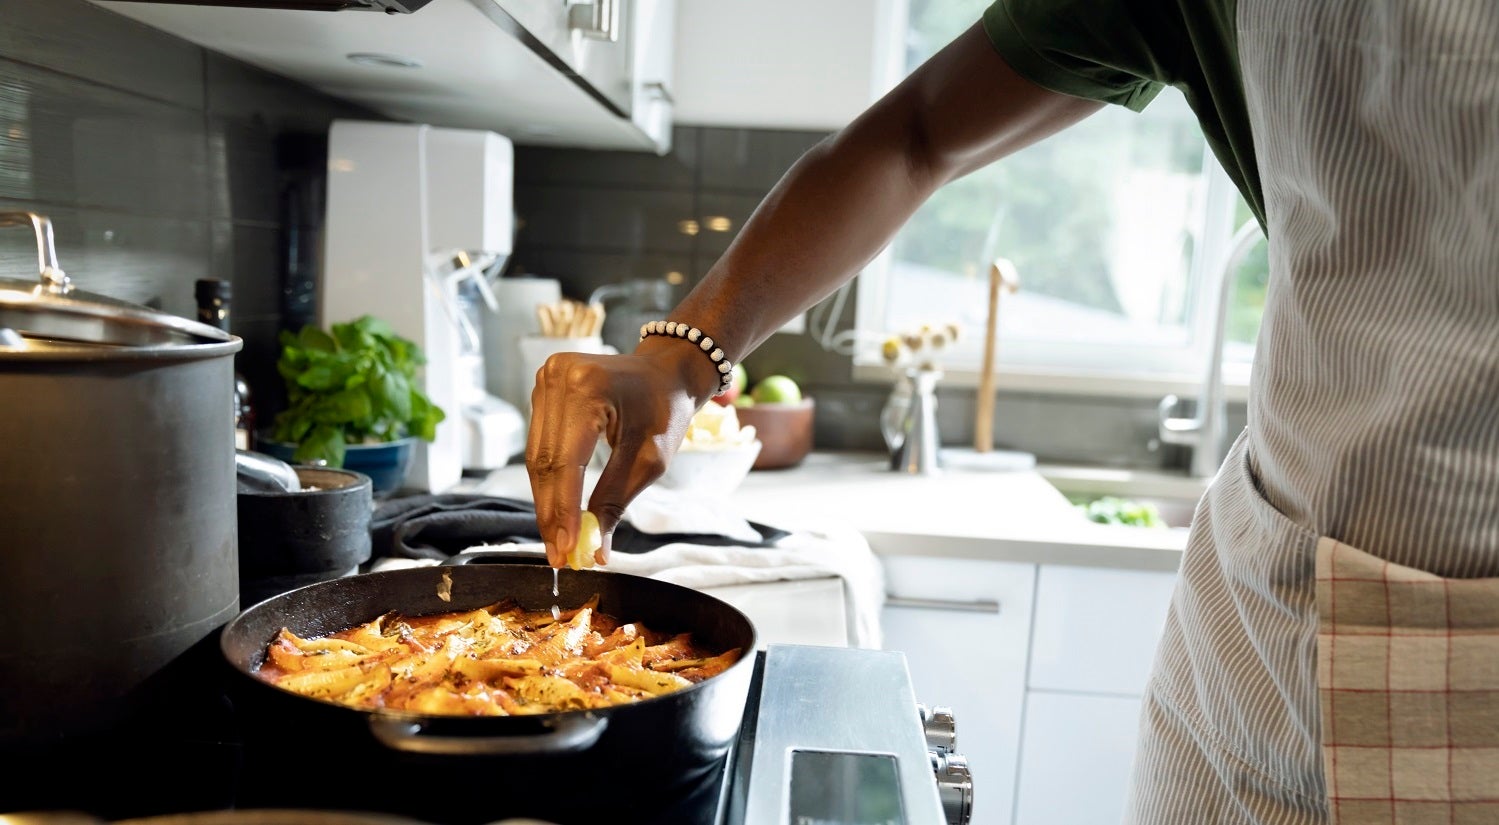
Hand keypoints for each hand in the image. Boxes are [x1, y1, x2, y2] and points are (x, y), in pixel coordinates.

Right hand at [526, 343, 712, 567]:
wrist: (667, 372)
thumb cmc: (665, 410)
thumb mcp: (649, 459)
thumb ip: (615, 501)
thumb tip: (594, 551)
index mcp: (589, 388)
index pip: (565, 462)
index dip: (563, 511)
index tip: (567, 551)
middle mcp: (559, 378)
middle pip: (543, 462)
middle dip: (551, 514)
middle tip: (560, 556)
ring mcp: (546, 380)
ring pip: (536, 457)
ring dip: (546, 502)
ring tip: (557, 542)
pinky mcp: (543, 389)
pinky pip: (540, 444)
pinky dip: (548, 480)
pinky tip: (555, 510)